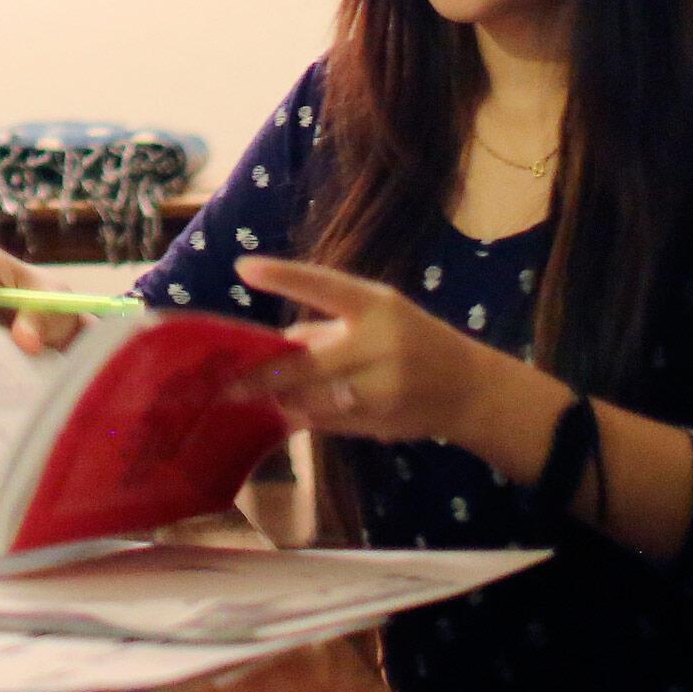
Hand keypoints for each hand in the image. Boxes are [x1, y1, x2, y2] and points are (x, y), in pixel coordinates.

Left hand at [234, 256, 534, 443]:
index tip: (243, 268)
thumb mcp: (379, 316)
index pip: (325, 286)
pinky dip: (302, 417)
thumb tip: (274, 345)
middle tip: (223, 382)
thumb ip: (327, 327)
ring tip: (249, 397)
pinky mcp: (380, 423)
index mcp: (378, 307)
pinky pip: (327, 423)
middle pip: (306, 363)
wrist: (469, 389)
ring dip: (278, 400)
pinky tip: (285, 413)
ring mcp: (381, 389)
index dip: (283, 276)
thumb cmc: (415, 340)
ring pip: (312, 400)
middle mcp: (380, 345)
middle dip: (260, 376)